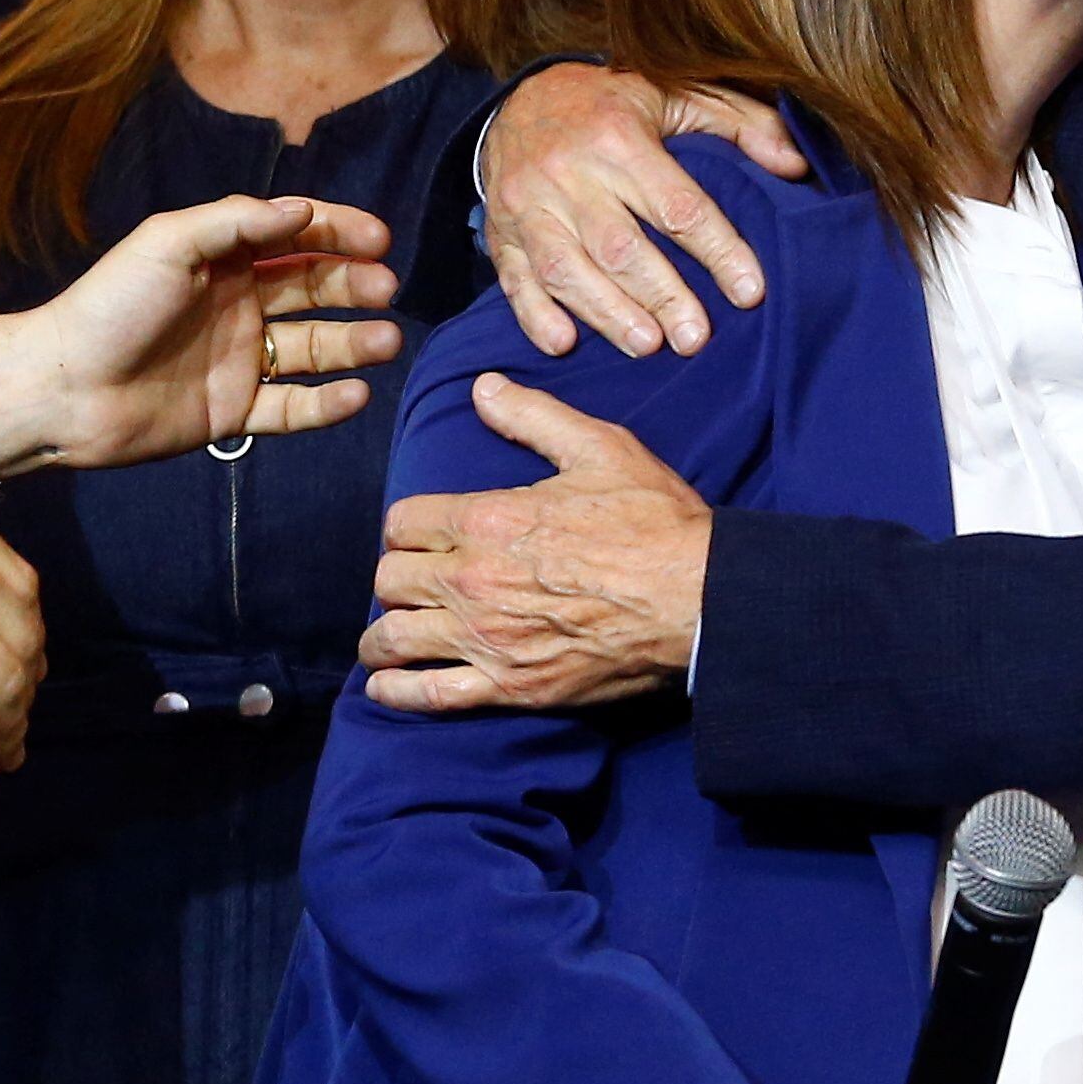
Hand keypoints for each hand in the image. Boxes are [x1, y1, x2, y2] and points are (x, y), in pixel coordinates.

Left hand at [0, 195, 400, 468]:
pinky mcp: (233, 412)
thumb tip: (304, 211)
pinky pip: (292, 408)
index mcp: (222, 258)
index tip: (379, 239)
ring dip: (355, 342)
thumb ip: (236, 222)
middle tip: (385, 290)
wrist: (63, 389)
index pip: (295, 237)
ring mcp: (239, 360)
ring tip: (387, 341)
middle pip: (314, 289)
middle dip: (355, 286)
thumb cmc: (110, 306)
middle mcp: (238, 304)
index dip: (340, 232)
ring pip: (314, 349)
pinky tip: (356, 393)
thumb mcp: (168, 243)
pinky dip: (327, 404)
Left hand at [359, 377, 708, 712]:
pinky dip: (398, 691)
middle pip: (389, 580)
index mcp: (486, 521)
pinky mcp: (510, 687)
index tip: (420, 535)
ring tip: (388, 637)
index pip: (402, 523)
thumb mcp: (600, 448)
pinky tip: (386, 685)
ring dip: (384, 635)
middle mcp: (472, 581)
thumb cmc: (654, 522)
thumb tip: (482, 388)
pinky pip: (429, 695)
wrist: (699, 599)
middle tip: (412, 581)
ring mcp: (487, 639)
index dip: (406, 527)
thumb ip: (534, 417)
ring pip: (395, 638)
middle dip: (395, 576)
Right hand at [477, 66, 802, 358]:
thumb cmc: (613, 105)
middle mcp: (569, 171)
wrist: (518, 99)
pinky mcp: (500, 232)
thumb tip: (796, 165)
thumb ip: (741, 125)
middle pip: (620, 246)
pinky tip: (565, 343)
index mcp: (619, 137)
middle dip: (662, 296)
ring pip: (566, 268)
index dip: (717, 251)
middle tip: (696, 338)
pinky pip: (514, 280)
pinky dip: (536, 316)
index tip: (749, 292)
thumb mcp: (680, 94)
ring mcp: (527, 204)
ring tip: (648, 345)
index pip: (678, 205)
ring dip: (607, 313)